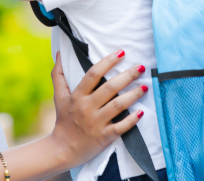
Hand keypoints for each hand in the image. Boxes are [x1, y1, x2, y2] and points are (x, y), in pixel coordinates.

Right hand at [49, 51, 146, 170]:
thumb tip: (60, 53)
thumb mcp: (59, 97)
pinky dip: (131, 120)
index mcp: (77, 96)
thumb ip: (58, 74)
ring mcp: (96, 123)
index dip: (107, 62)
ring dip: (133, 95)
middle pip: (109, 88)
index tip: (121, 53)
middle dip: (126, 76)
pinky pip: (120, 127)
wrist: (62, 149)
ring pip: (117, 106)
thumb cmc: (63, 120)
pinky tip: (141, 112)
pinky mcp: (104, 137)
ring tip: (145, 87)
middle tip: (140, 67)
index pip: (93, 74)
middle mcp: (87, 107)